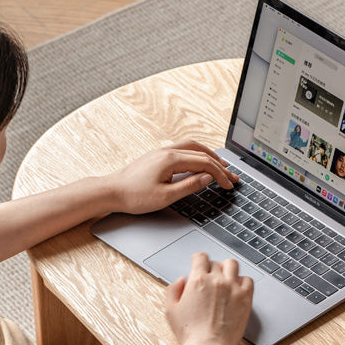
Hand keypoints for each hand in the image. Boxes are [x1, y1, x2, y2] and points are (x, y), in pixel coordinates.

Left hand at [109, 141, 237, 214]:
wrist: (111, 191)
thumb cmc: (135, 196)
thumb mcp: (165, 196)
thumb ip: (189, 186)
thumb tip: (207, 178)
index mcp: (171, 160)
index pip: (204, 163)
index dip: (220, 175)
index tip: (229, 185)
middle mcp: (167, 151)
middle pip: (201, 153)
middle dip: (220, 164)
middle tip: (232, 176)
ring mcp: (162, 152)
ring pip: (193, 147)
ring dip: (209, 156)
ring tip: (221, 166)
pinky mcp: (158, 157)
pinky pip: (184, 150)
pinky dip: (197, 155)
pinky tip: (200, 163)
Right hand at [165, 253, 253, 344]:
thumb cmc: (190, 333)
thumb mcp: (170, 310)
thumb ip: (173, 290)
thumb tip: (182, 280)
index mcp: (198, 280)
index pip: (200, 257)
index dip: (198, 259)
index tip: (198, 263)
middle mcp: (216, 280)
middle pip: (216, 262)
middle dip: (212, 268)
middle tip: (210, 278)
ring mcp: (233, 288)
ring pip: (233, 266)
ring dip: (228, 270)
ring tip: (225, 279)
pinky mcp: (245, 298)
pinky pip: (248, 280)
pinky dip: (242, 282)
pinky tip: (237, 288)